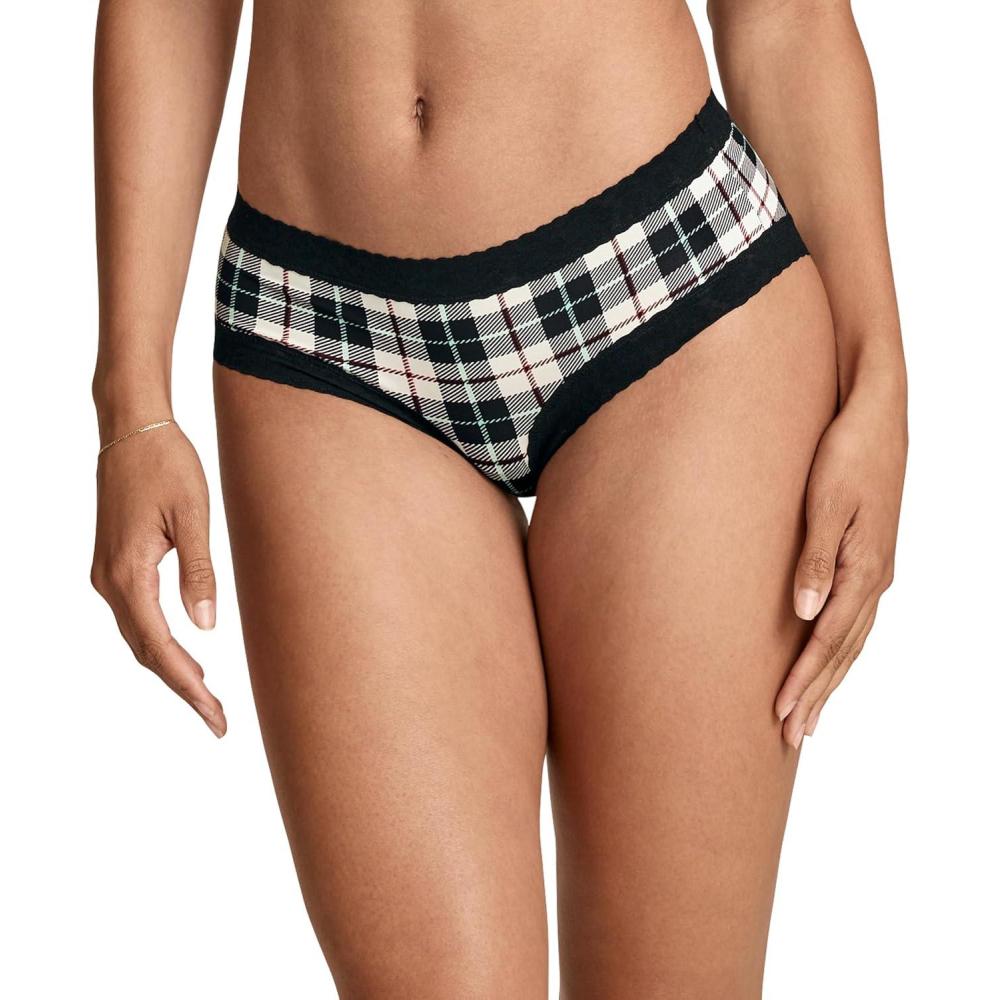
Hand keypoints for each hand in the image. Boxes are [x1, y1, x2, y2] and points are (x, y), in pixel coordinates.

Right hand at [90, 421, 226, 737]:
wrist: (132, 428)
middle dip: (183, 689)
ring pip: (139, 638)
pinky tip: (185, 656)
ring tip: (207, 699)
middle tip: (218, 722)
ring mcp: (107, 574)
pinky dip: (159, 644)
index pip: (161, 646)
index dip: (189, 686)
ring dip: (171, 669)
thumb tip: (206, 628)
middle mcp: (110, 580)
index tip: (215, 716)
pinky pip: (136, 618)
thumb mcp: (194, 517)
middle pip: (146, 651)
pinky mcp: (114, 564)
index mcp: (128, 572)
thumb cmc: (168, 464)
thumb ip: (199, 573)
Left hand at [775, 373, 906, 747]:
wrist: (877, 416)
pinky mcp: (869, 559)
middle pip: (842, 651)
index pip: (827, 641)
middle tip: (791, 737)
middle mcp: (874, 579)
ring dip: (828, 680)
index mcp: (864, 570)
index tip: (779, 715)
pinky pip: (854, 620)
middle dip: (816, 695)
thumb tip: (803, 614)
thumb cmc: (846, 453)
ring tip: (808, 717)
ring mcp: (875, 571)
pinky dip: (839, 650)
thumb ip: (814, 559)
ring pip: (851, 641)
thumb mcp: (825, 503)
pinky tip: (828, 661)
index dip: (803, 680)